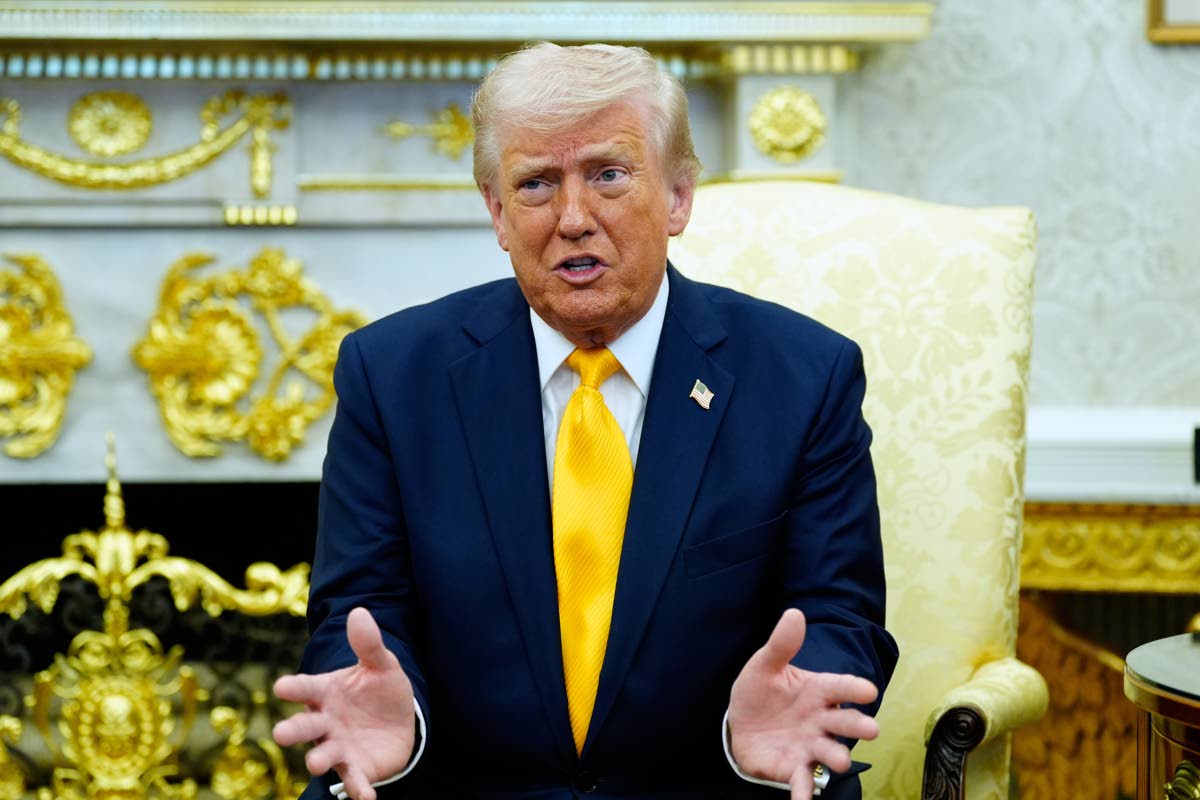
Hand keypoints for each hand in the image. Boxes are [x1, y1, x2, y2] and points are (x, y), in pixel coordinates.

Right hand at [273, 607, 415, 799]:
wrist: (399, 720)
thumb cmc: (379, 689)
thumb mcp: (380, 664)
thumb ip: (368, 644)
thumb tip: (359, 612)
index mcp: (325, 692)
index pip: (305, 688)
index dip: (294, 687)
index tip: (281, 686)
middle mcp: (325, 722)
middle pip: (305, 726)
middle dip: (293, 729)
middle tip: (281, 733)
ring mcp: (338, 747)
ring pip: (323, 755)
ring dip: (319, 760)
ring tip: (317, 764)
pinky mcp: (356, 767)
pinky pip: (354, 780)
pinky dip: (357, 789)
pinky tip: (366, 797)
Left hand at [728, 609, 879, 799]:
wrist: (740, 724)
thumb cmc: (760, 692)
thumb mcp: (764, 666)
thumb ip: (780, 645)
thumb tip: (794, 613)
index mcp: (817, 690)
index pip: (840, 686)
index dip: (854, 688)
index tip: (868, 690)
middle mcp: (821, 720)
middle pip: (844, 722)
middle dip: (858, 724)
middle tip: (871, 729)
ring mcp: (810, 746)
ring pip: (830, 752)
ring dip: (837, 757)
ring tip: (840, 761)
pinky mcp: (795, 767)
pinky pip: (804, 782)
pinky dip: (805, 794)